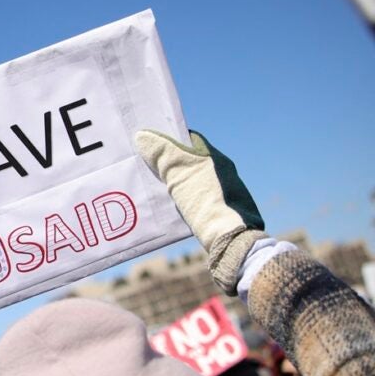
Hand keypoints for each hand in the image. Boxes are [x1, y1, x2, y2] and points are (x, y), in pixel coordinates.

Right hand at [135, 130, 265, 294]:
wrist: (232, 240)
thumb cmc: (207, 202)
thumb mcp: (180, 175)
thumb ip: (163, 154)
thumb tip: (142, 135)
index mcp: (215, 158)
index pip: (189, 139)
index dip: (168, 137)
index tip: (147, 141)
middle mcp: (221, 172)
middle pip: (189, 160)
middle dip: (166, 161)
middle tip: (142, 163)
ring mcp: (222, 191)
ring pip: (191, 180)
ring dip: (172, 182)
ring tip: (149, 185)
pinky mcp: (219, 210)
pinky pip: (194, 197)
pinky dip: (180, 198)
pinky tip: (166, 205)